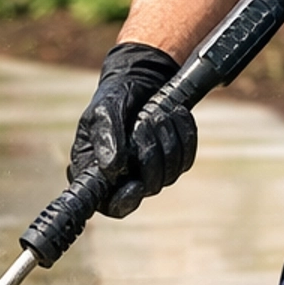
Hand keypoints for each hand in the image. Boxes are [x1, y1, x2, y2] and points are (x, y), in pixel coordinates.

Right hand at [68, 42, 197, 219]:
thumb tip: (112, 169)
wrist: (140, 80)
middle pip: (148, 187)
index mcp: (96, 172)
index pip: (111, 204)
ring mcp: (150, 172)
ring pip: (170, 173)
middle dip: (151, 152)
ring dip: (168, 138)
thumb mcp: (103, 111)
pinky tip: (174, 114)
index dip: (125, 201)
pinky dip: (183, 133)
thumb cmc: (114, 97)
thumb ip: (106, 138)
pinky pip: (186, 158)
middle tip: (144, 120)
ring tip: (158, 112)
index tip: (136, 185)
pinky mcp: (172, 161)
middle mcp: (124, 178)